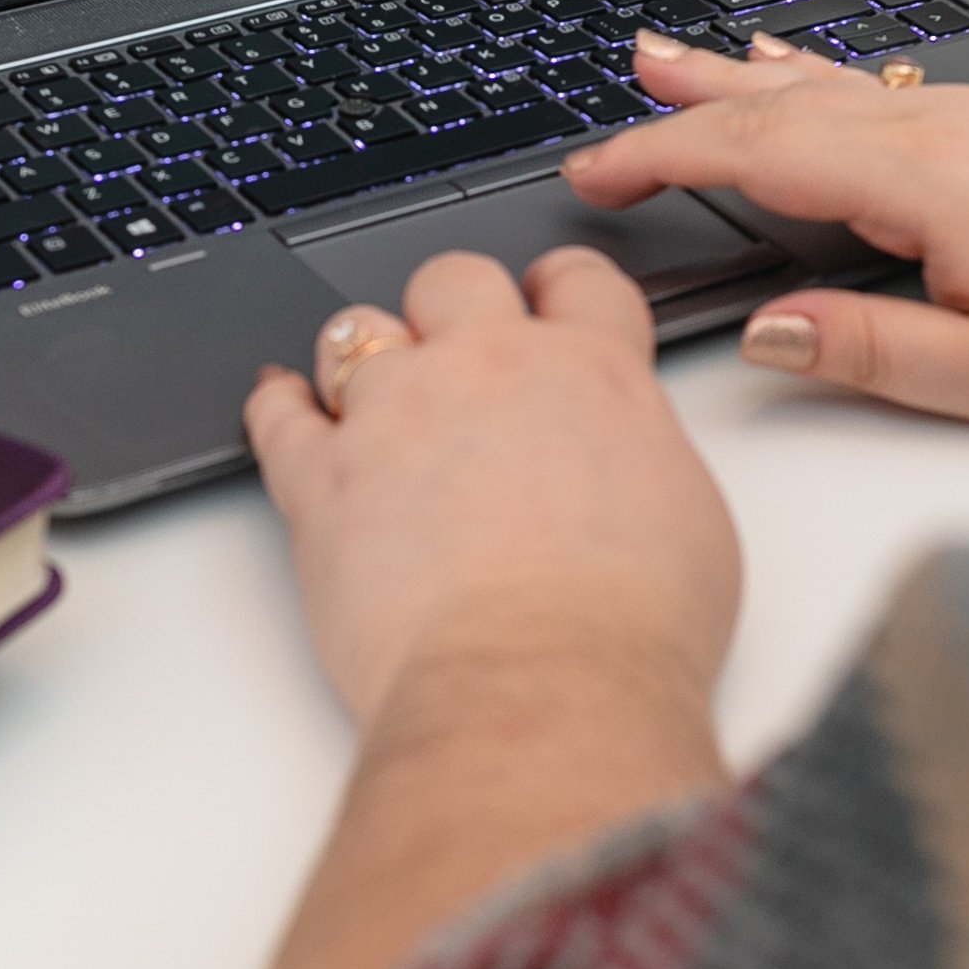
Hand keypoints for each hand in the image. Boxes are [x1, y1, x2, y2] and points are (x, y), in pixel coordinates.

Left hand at [244, 245, 739, 734]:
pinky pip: (279, 416)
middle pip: (453, 279)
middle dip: (452, 306)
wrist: (539, 689)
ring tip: (373, 399)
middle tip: (455, 348)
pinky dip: (277, 403)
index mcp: (592, 373)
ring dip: (365, 359)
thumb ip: (643, 456)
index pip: (575, 281)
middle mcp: (487, 371)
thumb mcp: (691, 520)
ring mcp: (394, 416)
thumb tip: (626, 461)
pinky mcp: (321, 481)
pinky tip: (282, 403)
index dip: (556, 287)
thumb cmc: (625, 630)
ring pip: (357, 333)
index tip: (544, 302)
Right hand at [564, 35, 968, 436]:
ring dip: (732, 77)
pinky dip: (807, 75)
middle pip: (779, 105)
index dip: (665, 159)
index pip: (762, 155)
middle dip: (678, 116)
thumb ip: (867, 351)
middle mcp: (945, 129)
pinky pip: (871, 88)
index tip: (596, 174)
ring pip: (823, 85)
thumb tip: (767, 331)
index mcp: (930, 181)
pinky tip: (786, 64)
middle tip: (597, 129)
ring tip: (658, 61)